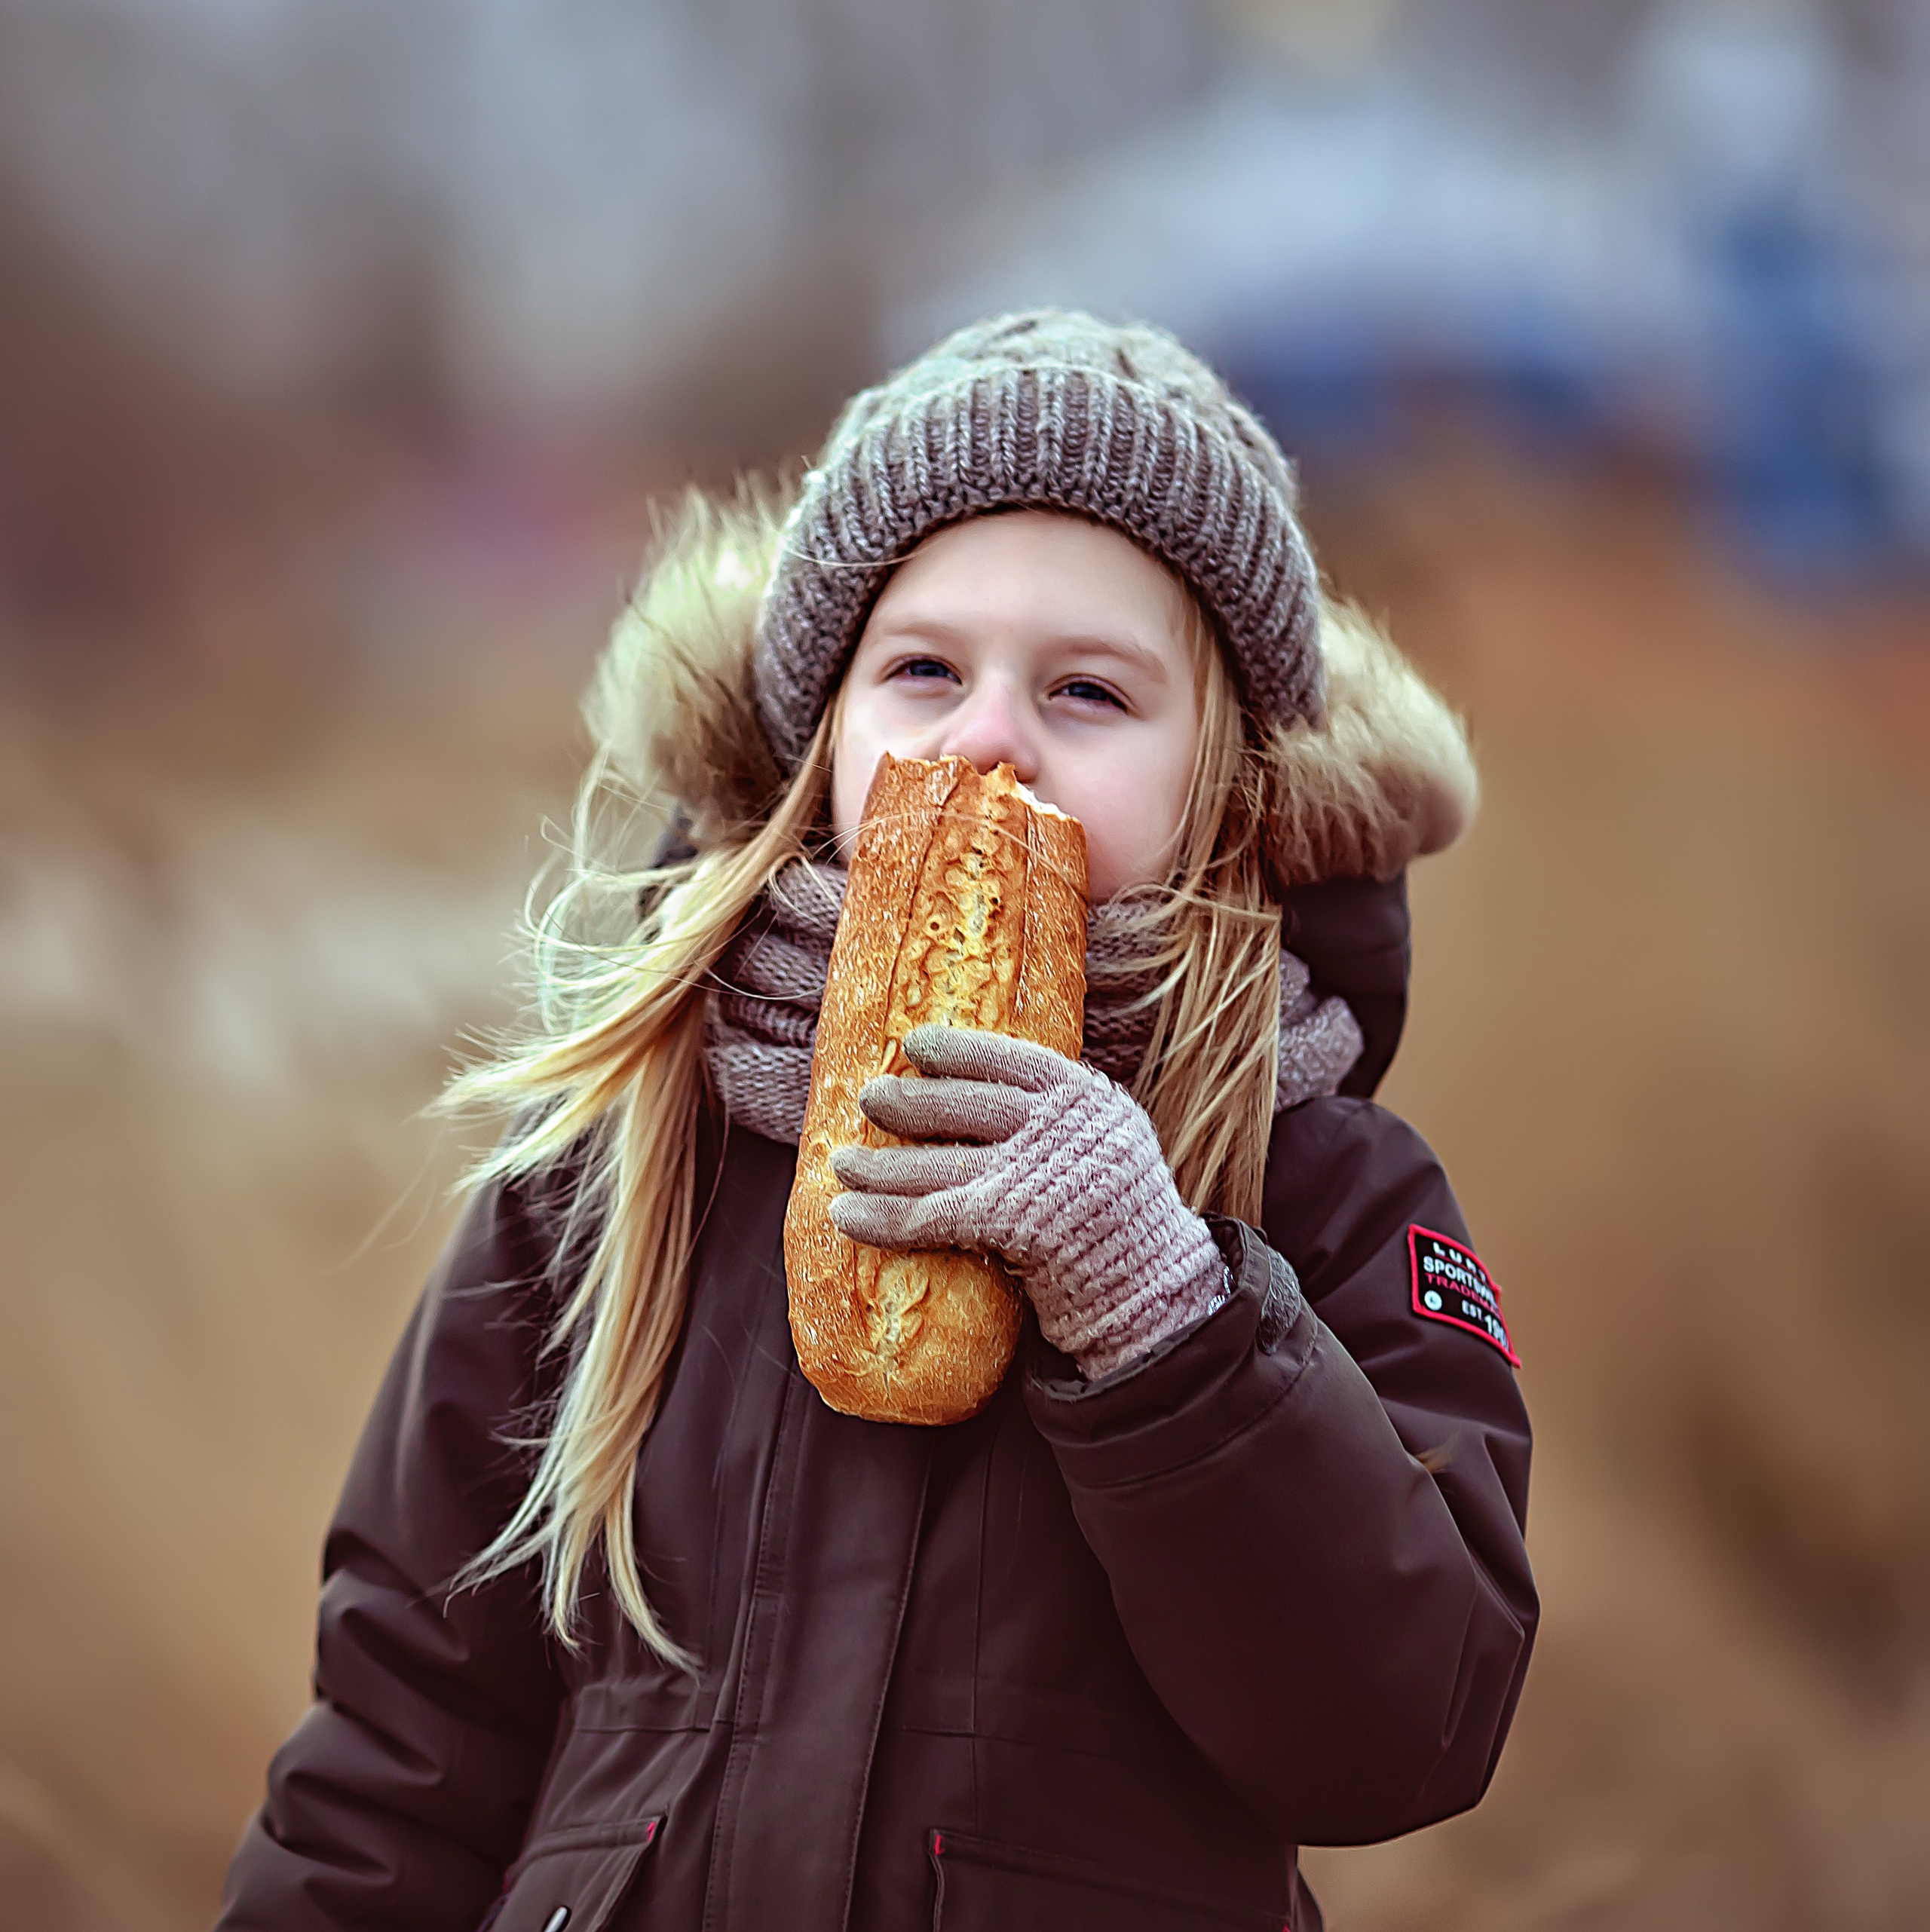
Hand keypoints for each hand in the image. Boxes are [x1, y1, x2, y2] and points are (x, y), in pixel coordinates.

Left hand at [828, 1024, 1226, 1379]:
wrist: (1154, 1288)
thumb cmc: (1124, 1218)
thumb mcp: (1110, 1145)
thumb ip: (1061, 1120)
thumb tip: (991, 1093)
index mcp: (1083, 1097)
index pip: (1009, 1058)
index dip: (957, 1049)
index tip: (915, 1044)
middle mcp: (1056, 1126)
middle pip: (965, 1104)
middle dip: (908, 1103)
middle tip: (868, 1098)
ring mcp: (1032, 1172)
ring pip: (936, 1161)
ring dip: (878, 1166)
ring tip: (840, 1164)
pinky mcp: (1009, 1220)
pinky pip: (929, 1214)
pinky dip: (882, 1217)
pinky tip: (846, 1217)